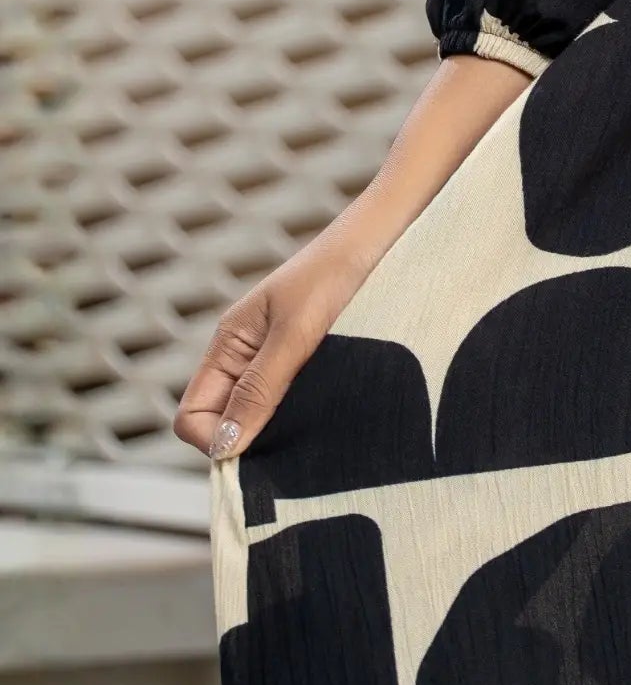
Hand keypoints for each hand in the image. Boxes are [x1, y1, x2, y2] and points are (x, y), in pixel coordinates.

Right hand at [173, 218, 379, 463]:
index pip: (193, 415)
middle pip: (224, 422)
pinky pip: (290, 402)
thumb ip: (259, 388)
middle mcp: (246, 357)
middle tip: (294, 444)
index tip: (260, 445)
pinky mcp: (309, 361)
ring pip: (259, 415)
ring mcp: (277, 360)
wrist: (384, 236)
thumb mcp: (295, 333)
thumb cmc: (335, 274)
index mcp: (228, 345)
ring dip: (280, 430)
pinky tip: (330, 415)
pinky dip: (303, 416)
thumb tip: (224, 448)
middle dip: (249, 441)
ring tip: (316, 428)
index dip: (215, 440)